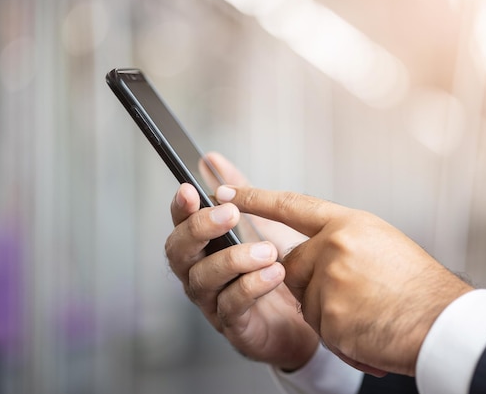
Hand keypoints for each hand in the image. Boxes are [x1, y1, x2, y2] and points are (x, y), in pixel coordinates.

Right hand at [164, 153, 318, 370]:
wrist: (306, 315)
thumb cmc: (275, 267)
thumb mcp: (260, 223)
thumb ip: (237, 191)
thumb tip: (211, 159)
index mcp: (203, 247)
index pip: (180, 224)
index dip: (181, 207)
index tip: (191, 190)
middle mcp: (200, 273)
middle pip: (179, 251)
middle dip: (201, 229)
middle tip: (230, 214)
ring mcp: (213, 301)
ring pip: (204, 278)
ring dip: (234, 259)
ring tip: (267, 251)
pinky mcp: (234, 325)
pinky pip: (232, 305)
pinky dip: (251, 286)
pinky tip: (274, 274)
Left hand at [215, 185, 473, 376]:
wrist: (442, 323)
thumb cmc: (419, 287)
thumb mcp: (382, 243)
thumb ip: (342, 241)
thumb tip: (318, 249)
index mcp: (350, 223)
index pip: (292, 206)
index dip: (256, 197)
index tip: (226, 190)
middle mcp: (335, 245)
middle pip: (295, 264)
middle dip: (313, 283)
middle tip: (355, 293)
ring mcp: (330, 279)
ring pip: (305, 299)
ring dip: (329, 311)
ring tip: (369, 311)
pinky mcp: (329, 314)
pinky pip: (317, 326)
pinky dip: (339, 334)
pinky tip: (368, 328)